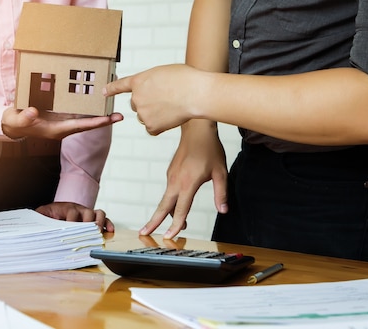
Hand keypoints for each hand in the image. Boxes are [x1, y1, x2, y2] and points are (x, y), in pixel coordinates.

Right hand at [2, 106, 122, 139]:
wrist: (13, 124)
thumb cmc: (15, 123)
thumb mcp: (17, 120)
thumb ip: (25, 117)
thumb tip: (34, 112)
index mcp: (56, 130)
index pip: (80, 127)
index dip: (95, 123)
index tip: (108, 119)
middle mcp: (64, 127)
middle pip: (87, 124)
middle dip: (103, 120)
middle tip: (120, 115)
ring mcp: (63, 121)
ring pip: (85, 118)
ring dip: (98, 113)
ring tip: (112, 105)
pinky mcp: (61, 115)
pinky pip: (78, 112)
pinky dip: (88, 106)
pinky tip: (96, 99)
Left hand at [36, 202, 114, 231]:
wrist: (52, 211)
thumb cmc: (47, 216)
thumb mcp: (41, 216)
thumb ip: (41, 220)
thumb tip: (38, 229)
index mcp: (66, 208)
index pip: (72, 213)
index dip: (72, 222)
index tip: (71, 230)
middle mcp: (79, 209)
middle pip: (88, 213)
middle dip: (89, 224)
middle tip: (89, 234)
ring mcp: (87, 213)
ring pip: (98, 213)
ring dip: (100, 222)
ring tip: (100, 233)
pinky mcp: (93, 219)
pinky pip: (104, 219)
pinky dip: (108, 224)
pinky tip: (110, 231)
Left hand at [102, 64, 204, 134]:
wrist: (195, 93)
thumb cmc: (185, 80)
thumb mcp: (162, 72)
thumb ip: (151, 82)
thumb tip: (152, 92)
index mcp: (139, 81)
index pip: (120, 86)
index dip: (111, 89)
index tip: (104, 92)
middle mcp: (136, 98)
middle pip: (136, 104)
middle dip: (147, 103)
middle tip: (165, 100)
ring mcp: (142, 113)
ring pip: (145, 117)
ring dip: (155, 114)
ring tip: (172, 107)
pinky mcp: (151, 126)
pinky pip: (152, 129)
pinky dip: (160, 126)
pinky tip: (171, 118)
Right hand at [139, 120, 227, 238]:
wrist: (197, 129)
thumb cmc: (210, 149)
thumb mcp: (221, 172)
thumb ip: (221, 193)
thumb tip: (223, 210)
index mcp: (188, 183)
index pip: (180, 209)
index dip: (176, 225)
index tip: (169, 236)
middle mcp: (176, 181)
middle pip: (162, 207)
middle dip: (153, 222)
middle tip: (143, 234)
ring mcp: (171, 176)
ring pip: (165, 200)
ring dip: (166, 213)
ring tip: (174, 226)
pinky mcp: (170, 172)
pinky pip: (169, 191)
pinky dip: (170, 202)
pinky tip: (179, 205)